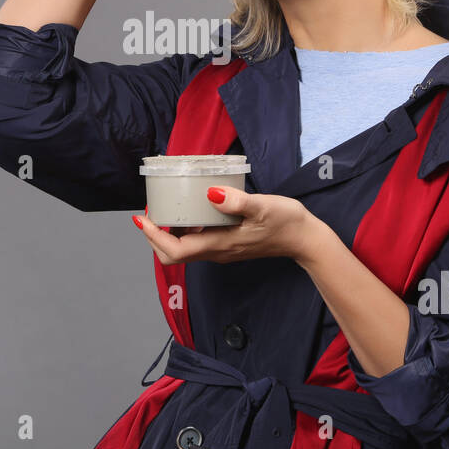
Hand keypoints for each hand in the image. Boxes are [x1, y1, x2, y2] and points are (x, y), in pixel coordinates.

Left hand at [132, 186, 313, 264]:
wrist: (305, 239)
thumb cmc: (285, 222)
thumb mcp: (262, 207)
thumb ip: (236, 202)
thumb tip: (210, 193)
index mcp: (220, 245)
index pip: (175, 251)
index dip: (154, 237)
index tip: (143, 218)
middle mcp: (217, 252)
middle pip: (174, 255)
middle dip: (155, 236)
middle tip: (149, 213)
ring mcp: (222, 250)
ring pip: (184, 249)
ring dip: (167, 234)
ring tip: (163, 210)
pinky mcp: (228, 245)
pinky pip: (197, 242)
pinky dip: (184, 231)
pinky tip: (188, 212)